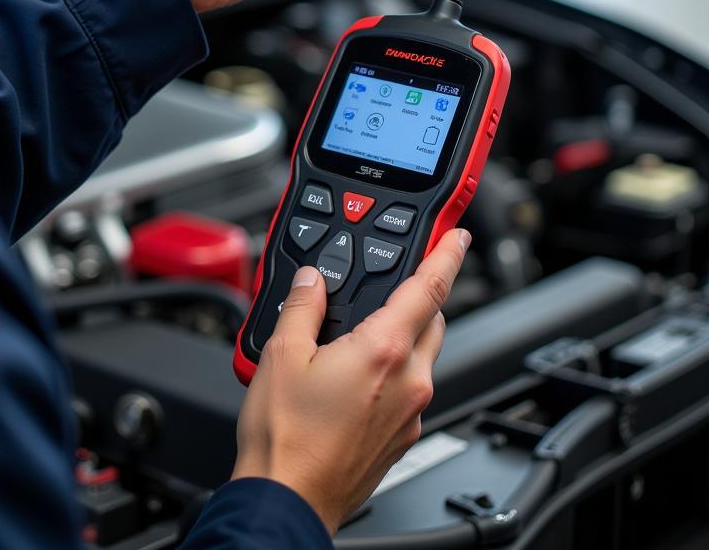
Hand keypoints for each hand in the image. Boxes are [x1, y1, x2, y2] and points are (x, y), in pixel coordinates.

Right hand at [231, 229, 470, 534]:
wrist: (288, 500)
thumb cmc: (285, 437)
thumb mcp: (280, 354)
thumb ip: (302, 306)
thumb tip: (313, 280)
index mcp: (382, 350)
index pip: (430, 289)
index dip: (447, 256)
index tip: (457, 237)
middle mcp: (409, 381)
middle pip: (432, 322)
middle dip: (419, 297)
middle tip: (389, 287)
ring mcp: (410, 413)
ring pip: (422, 356)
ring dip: (404, 336)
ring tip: (359, 335)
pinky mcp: (402, 437)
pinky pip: (409, 389)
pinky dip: (392, 371)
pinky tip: (354, 378)